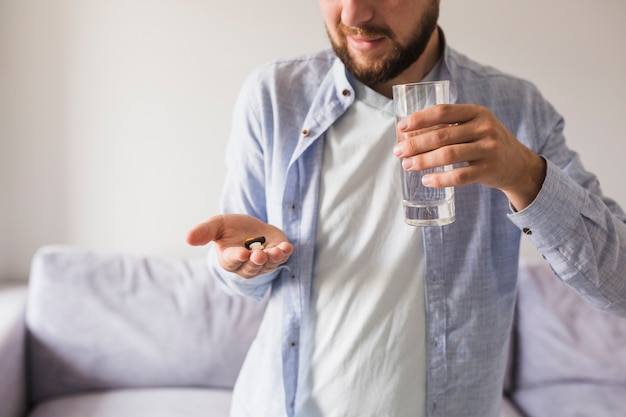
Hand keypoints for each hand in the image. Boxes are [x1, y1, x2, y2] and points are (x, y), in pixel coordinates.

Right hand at [186, 214, 293, 278]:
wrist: (251, 226)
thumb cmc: (231, 228)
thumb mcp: (217, 226)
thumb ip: (204, 232)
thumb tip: (187, 238)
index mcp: (230, 259)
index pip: (233, 261)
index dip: (237, 258)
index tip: (242, 253)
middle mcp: (247, 265)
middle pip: (252, 268)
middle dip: (256, 261)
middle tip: (259, 254)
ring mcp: (264, 262)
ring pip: (268, 265)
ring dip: (272, 259)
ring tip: (276, 252)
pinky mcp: (278, 255)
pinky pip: (283, 258)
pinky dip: (285, 254)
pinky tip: (287, 247)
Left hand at [393, 104, 545, 209]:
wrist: (518, 164)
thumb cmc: (485, 143)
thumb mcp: (474, 127)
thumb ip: (448, 126)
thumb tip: (407, 136)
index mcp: (476, 112)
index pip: (443, 111)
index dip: (419, 119)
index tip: (401, 128)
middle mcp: (484, 127)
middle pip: (442, 135)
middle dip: (415, 144)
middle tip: (398, 152)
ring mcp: (488, 149)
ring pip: (448, 155)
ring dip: (423, 161)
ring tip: (407, 165)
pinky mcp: (489, 170)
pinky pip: (460, 176)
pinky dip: (440, 179)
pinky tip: (426, 180)